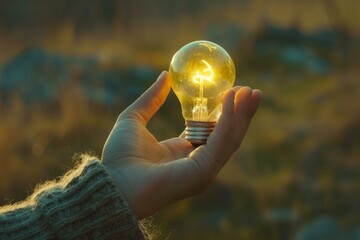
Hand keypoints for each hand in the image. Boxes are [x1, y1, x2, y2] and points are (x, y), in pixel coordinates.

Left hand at [101, 71, 260, 218]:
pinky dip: (228, 119)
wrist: (113, 182)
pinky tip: (230, 99)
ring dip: (242, 114)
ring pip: (230, 138)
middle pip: (227, 135)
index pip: (213, 132)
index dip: (224, 113)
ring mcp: (203, 169)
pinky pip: (220, 141)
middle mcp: (197, 162)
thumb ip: (151, 99)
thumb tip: (164, 75)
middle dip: (241, 113)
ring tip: (251, 92)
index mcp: (184, 152)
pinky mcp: (203, 171)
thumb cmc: (119, 156)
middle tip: (252, 91)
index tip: (233, 92)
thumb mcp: (134, 119)